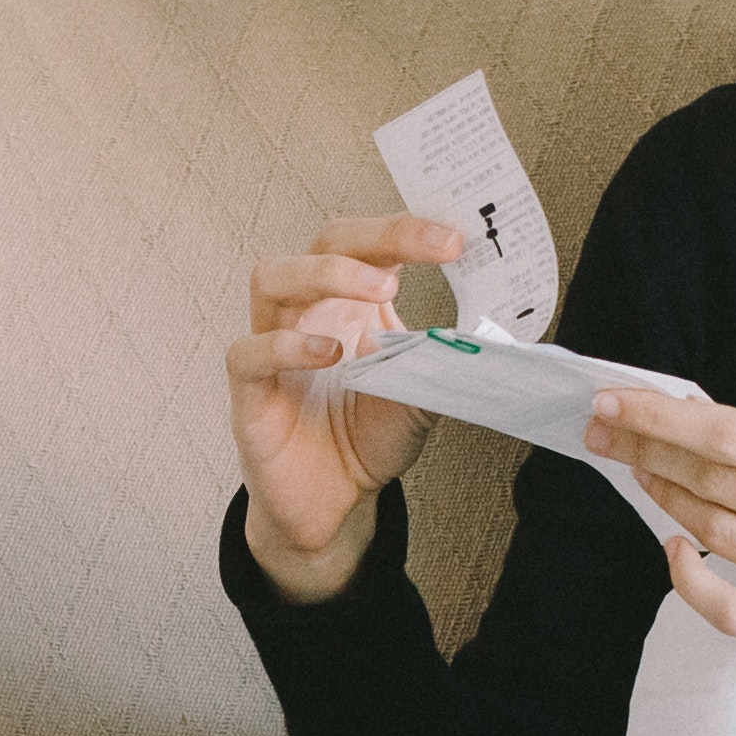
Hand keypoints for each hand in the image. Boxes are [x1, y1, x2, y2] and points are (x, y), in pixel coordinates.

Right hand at [227, 215, 465, 599]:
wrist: (333, 504)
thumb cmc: (368, 439)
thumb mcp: (422, 396)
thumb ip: (443, 362)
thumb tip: (486, 338)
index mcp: (355, 304)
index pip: (372, 244)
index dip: (408, 231)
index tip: (453, 240)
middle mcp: (311, 312)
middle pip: (323, 243)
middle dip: (371, 240)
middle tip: (417, 258)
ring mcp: (274, 345)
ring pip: (272, 278)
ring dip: (325, 275)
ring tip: (377, 293)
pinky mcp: (250, 392)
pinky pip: (249, 353)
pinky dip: (286, 347)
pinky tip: (327, 356)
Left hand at [588, 393, 735, 662]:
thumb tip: (708, 430)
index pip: (730, 434)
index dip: (660, 418)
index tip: (617, 403)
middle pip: (712, 480)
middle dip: (646, 450)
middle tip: (607, 431)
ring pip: (716, 534)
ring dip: (667, 498)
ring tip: (643, 473)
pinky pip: (734, 611)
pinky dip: (691, 581)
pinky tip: (677, 548)